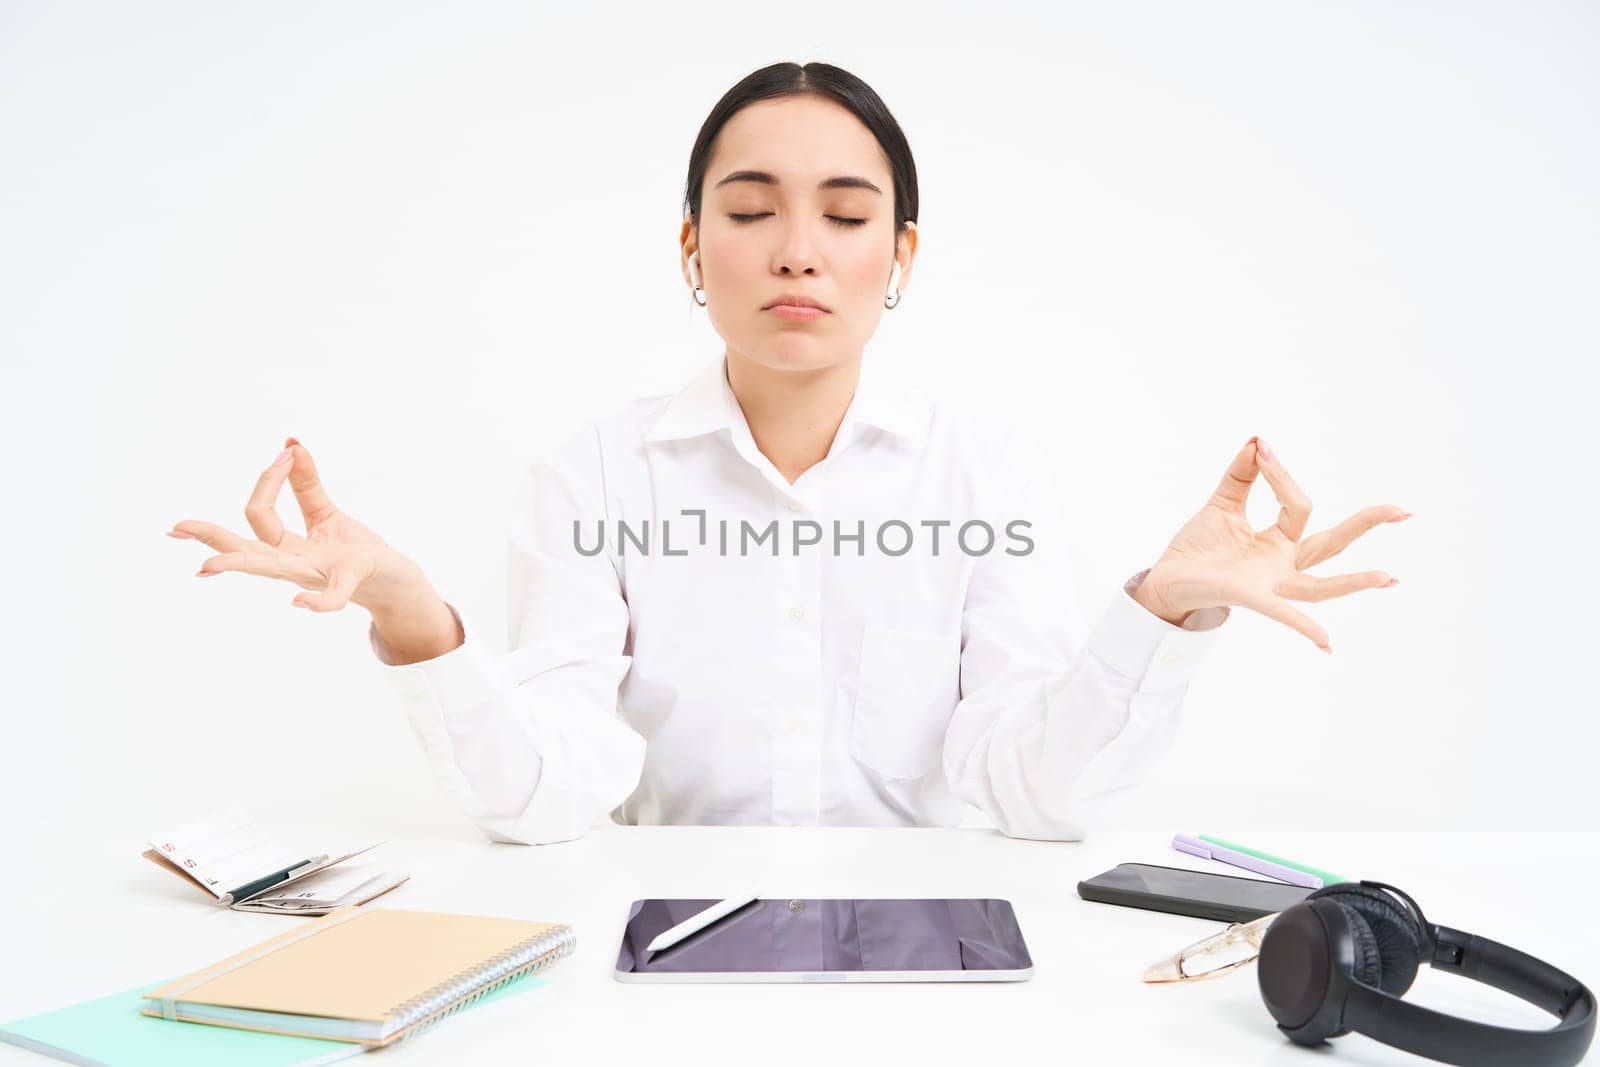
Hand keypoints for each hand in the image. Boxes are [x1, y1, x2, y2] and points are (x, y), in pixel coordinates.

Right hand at [168, 437, 429, 613]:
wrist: (394, 580)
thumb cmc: (355, 551)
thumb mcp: (326, 514)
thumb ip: (306, 484)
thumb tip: (290, 444)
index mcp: (284, 548)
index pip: (258, 514)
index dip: (268, 481)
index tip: (287, 453)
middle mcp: (292, 565)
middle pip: (245, 548)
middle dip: (211, 537)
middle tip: (176, 527)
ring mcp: (317, 575)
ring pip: (273, 569)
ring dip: (241, 564)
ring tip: (207, 565)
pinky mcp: (350, 581)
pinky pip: (330, 596)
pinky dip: (316, 601)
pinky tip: (296, 602)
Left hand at [1132, 436, 1409, 652]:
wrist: (1165, 579)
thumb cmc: (1197, 548)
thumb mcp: (1223, 504)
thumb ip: (1242, 475)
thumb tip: (1258, 441)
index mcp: (1279, 540)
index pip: (1297, 504)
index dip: (1282, 474)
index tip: (1263, 448)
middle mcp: (1283, 565)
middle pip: (1332, 544)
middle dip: (1366, 525)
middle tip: (1404, 511)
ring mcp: (1271, 585)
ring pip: (1321, 586)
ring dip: (1355, 583)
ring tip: (1390, 578)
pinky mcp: (1252, 598)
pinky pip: (1283, 615)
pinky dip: (1305, 627)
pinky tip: (1327, 643)